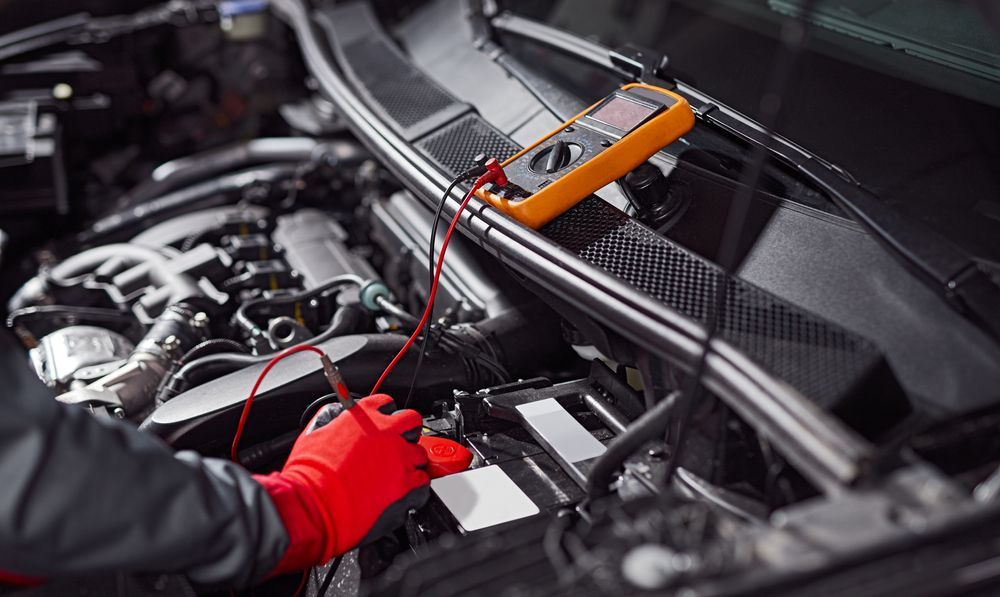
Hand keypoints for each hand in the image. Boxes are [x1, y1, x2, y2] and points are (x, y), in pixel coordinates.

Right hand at [254, 394, 428, 573]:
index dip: (384, 415)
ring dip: (410, 462)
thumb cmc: (309, 475)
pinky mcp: (406, 485)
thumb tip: (336, 418)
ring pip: (419, 454)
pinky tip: (402, 492)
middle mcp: (386, 433)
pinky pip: (423, 481)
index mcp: (364, 416)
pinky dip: (415, 487)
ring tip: (395, 475)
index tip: (382, 425)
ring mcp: (399, 459)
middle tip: (398, 446)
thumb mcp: (313, 434)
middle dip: (407, 432)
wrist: (313, 505)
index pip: (386, 403)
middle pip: (412, 422)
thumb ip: (331, 421)